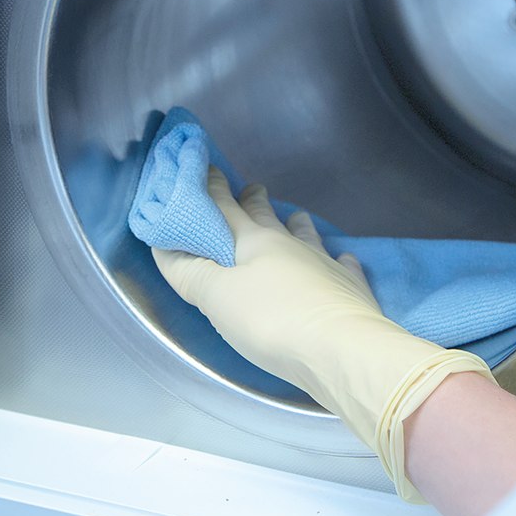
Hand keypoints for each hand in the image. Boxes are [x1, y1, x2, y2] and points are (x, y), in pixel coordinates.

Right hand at [152, 166, 383, 384]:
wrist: (341, 347)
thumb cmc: (271, 320)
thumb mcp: (217, 298)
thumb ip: (190, 272)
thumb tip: (166, 245)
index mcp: (255, 242)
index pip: (227, 209)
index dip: (213, 190)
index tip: (207, 169)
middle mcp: (291, 245)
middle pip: (269, 216)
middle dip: (255, 201)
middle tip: (252, 188)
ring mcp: (325, 263)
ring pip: (308, 234)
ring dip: (297, 223)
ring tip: (295, 217)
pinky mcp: (350, 286)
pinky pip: (344, 264)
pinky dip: (339, 259)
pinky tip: (343, 258)